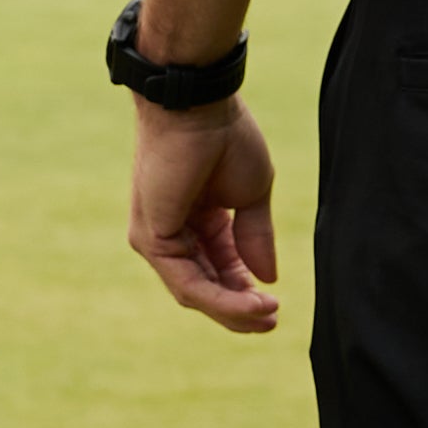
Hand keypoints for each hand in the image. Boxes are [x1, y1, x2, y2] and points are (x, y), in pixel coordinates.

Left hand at [129, 96, 278, 332]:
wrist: (199, 106)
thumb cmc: (224, 137)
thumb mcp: (251, 196)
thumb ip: (255, 237)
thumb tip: (269, 278)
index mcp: (195, 219)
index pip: (218, 269)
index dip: (245, 292)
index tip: (275, 305)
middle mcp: (171, 232)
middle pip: (204, 288)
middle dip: (239, 310)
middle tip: (271, 321)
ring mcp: (157, 238)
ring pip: (195, 292)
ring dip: (233, 310)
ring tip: (266, 315)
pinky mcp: (152, 239)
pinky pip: (187, 283)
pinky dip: (220, 298)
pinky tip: (250, 302)